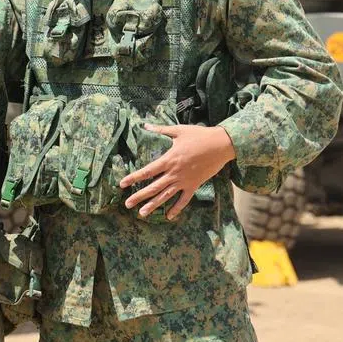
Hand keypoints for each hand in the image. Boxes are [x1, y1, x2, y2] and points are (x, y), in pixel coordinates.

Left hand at [119, 124, 235, 220]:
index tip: (122, 184)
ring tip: (142, 213)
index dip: (134, 178)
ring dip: (153, 205)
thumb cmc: (199, 136)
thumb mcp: (178, 131)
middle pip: (153, 187)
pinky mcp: (194, 185)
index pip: (147, 171)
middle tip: (127, 204)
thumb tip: (145, 125)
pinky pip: (184, 200)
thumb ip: (160, 130)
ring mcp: (184, 180)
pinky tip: (168, 216)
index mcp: (168, 159)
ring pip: (166, 196)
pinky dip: (176, 209)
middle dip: (139, 196)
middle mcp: (174, 172)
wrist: (220, 145)